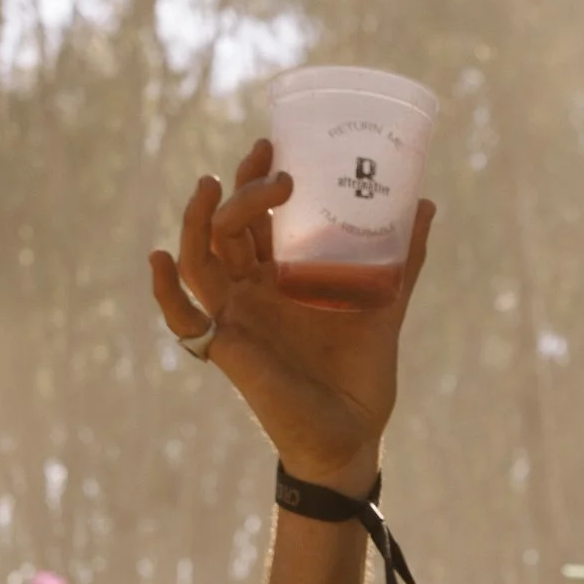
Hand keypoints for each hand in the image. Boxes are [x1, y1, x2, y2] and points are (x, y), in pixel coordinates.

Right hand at [150, 138, 435, 493]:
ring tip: (212, 184)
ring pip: (200, 257)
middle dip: (242, 190)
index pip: (258, 220)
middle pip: (228, 228)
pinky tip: (160, 257)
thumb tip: (424, 203)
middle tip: (268, 159)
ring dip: (199, 220)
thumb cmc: (362, 376)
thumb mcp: (386, 307)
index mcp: (284, 279)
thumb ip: (403, 260)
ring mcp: (237, 318)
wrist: (353, 436)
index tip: (277, 147)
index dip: (258, 183)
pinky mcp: (227, 349)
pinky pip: (181, 318)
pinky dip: (165, 291)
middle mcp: (254, 292)